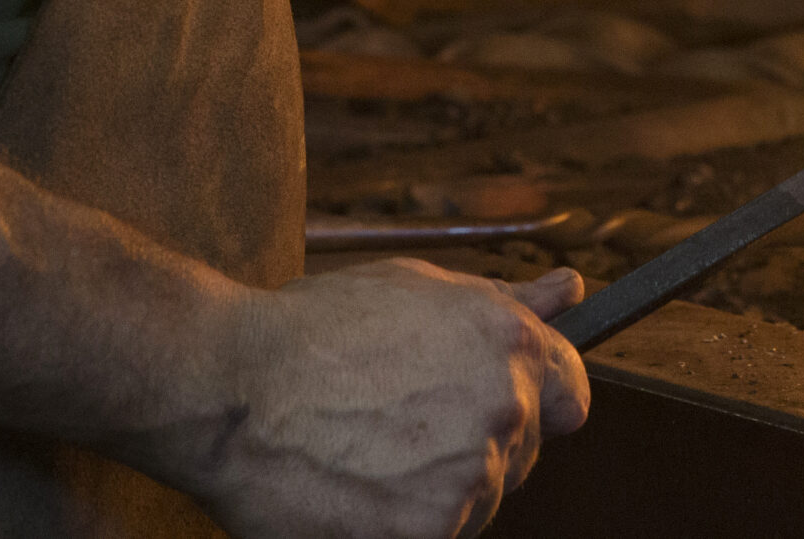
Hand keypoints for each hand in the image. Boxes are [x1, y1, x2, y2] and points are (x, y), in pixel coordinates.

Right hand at [163, 260, 590, 538]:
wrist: (232, 386)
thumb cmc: (314, 330)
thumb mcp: (417, 289)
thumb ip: (504, 302)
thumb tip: (571, 291)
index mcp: (509, 341)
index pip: (569, 394)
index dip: (537, 403)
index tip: (497, 412)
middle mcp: (503, 406)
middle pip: (520, 452)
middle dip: (472, 442)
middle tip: (396, 426)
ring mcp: (471, 474)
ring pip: (479, 500)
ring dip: (437, 489)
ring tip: (367, 454)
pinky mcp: (431, 532)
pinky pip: (440, 536)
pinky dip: (403, 526)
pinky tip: (358, 492)